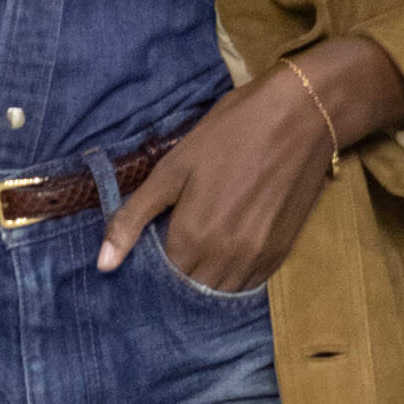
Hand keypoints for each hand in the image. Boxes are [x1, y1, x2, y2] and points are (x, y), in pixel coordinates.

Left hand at [97, 36, 403, 290]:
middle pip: (191, 287)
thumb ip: (134, 217)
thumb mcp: (173, 167)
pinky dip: (236, 273)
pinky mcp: (282, 253)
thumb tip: (102, 264)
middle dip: (181, 269)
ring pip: (221, 289)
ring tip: (205, 242)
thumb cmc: (231, 132)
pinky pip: (250, 283)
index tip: (159, 235)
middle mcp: (225, 258)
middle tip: (181, 236)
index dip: (155, 259)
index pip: (162, 275)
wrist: (301, 114)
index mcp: (192, 236)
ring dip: (208, 275)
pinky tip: (231, 245)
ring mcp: (257, 259)